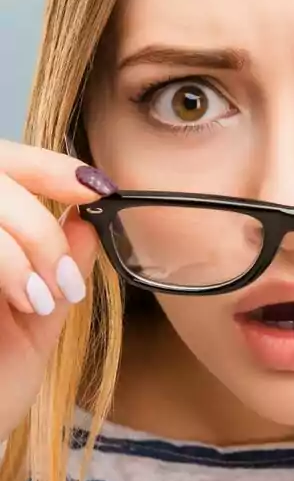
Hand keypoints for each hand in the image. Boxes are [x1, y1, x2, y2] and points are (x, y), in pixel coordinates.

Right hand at [0, 140, 113, 439]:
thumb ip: (59, 263)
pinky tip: (24, 302)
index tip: (96, 187)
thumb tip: (87, 218)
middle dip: (38, 222)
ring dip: (28, 247)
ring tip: (43, 296)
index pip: (3, 164)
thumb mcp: (38, 316)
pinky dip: (9, 267)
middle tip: (64, 272)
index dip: (49, 166)